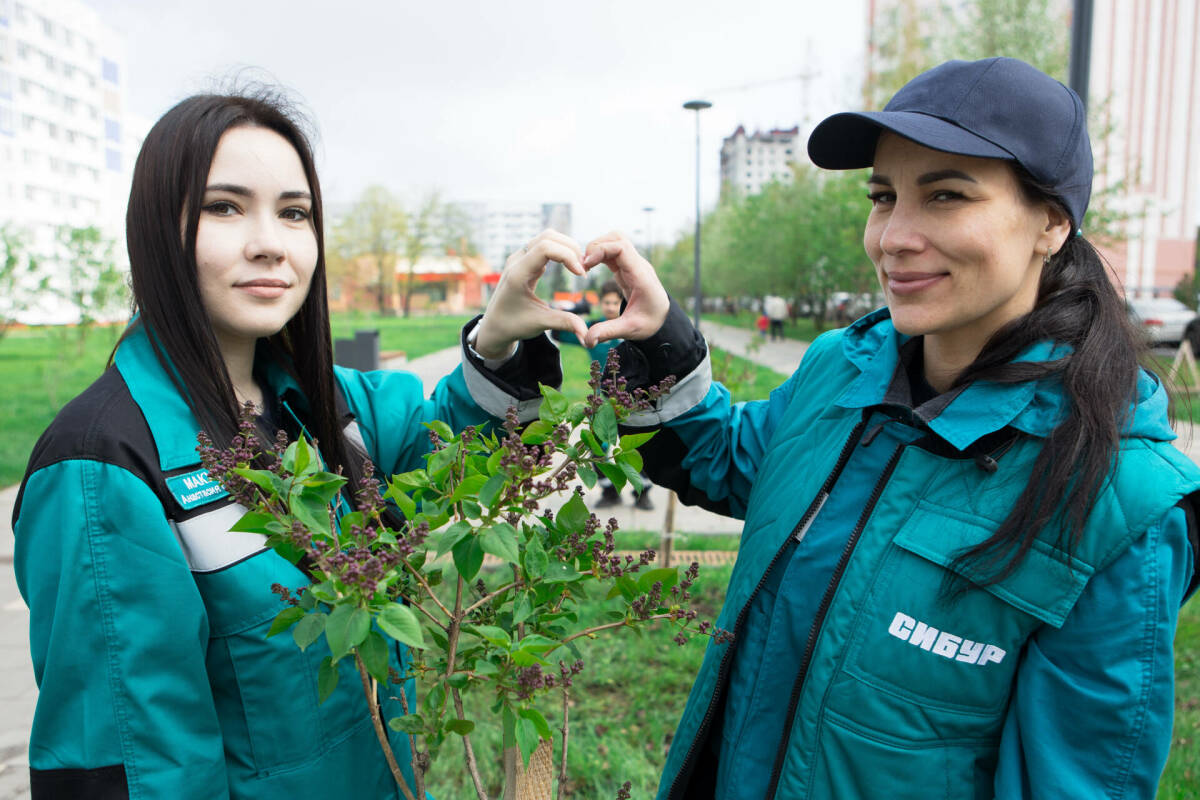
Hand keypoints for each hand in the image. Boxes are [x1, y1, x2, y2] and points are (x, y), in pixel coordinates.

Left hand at [474, 230, 589, 358]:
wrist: (494, 326)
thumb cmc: (514, 325)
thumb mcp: (540, 324)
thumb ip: (565, 324)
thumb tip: (587, 335)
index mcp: (518, 273)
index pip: (545, 247)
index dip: (568, 256)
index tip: (581, 275)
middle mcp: (517, 261)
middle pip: (548, 236)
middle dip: (570, 248)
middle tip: (583, 269)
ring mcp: (520, 258)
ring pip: (546, 238)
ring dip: (566, 248)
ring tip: (578, 267)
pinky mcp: (524, 260)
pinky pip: (544, 246)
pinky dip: (560, 251)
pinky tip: (569, 267)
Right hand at [580, 232, 669, 346]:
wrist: (663, 319)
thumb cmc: (650, 323)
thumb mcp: (630, 329)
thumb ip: (608, 332)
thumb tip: (588, 341)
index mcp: (641, 275)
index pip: (621, 248)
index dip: (601, 250)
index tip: (586, 265)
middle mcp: (638, 265)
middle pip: (617, 238)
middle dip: (596, 245)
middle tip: (582, 265)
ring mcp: (633, 264)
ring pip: (615, 241)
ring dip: (598, 247)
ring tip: (584, 265)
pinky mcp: (627, 268)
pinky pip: (612, 251)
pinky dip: (599, 254)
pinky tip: (589, 267)